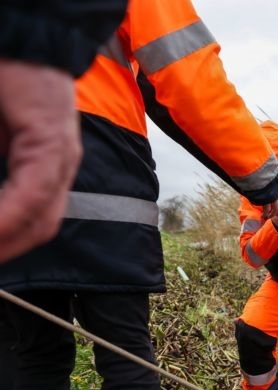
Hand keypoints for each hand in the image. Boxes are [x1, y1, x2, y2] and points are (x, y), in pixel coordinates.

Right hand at [0, 60, 80, 262]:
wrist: (22, 41)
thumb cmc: (3, 87)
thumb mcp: (0, 144)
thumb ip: (0, 178)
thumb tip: (0, 207)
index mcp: (44, 167)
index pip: (33, 221)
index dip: (9, 244)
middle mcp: (59, 167)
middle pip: (40, 228)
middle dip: (7, 250)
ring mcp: (60, 155)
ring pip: (40, 217)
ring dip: (7, 240)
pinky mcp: (51, 140)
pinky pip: (35, 190)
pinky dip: (10, 215)